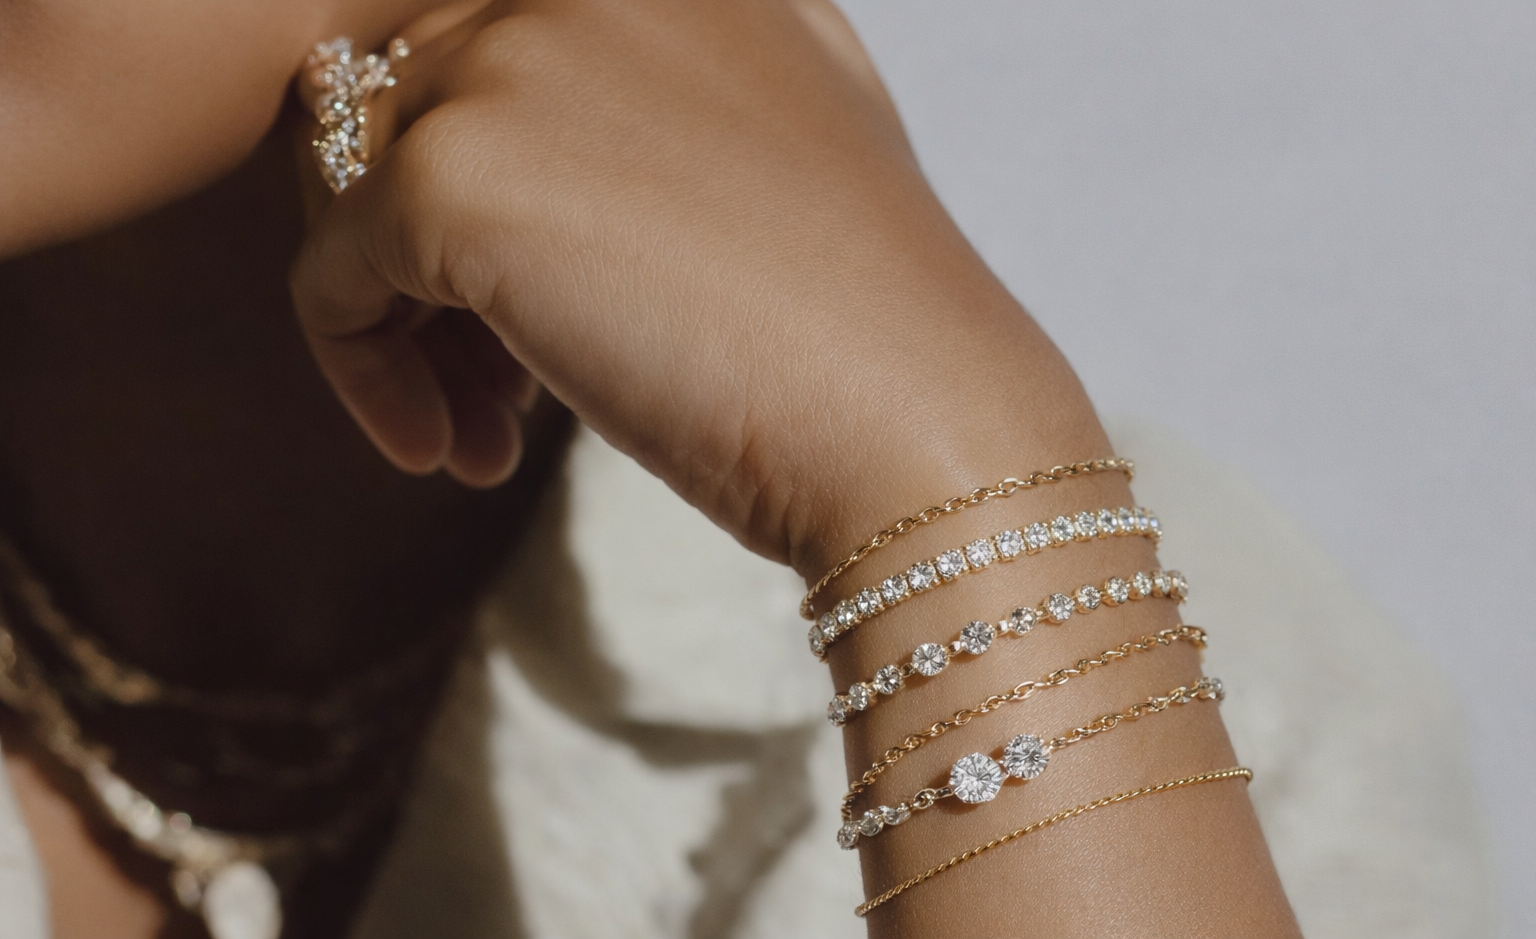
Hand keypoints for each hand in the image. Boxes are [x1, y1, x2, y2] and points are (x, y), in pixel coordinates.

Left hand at [290, 0, 1089, 569]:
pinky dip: (365, 371)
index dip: (480, 179)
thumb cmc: (853, 322)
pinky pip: (331, 274)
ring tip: (474, 433)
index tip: (519, 299)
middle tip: (488, 387)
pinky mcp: (454, 170)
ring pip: (352, 188)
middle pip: (398, 112)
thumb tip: (546, 144)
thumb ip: (661, 93)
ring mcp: (511, 60)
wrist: (913, 419)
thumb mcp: (779, 141)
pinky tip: (447, 453)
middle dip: (424, 254)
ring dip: (399, 318)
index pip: (476, 47)